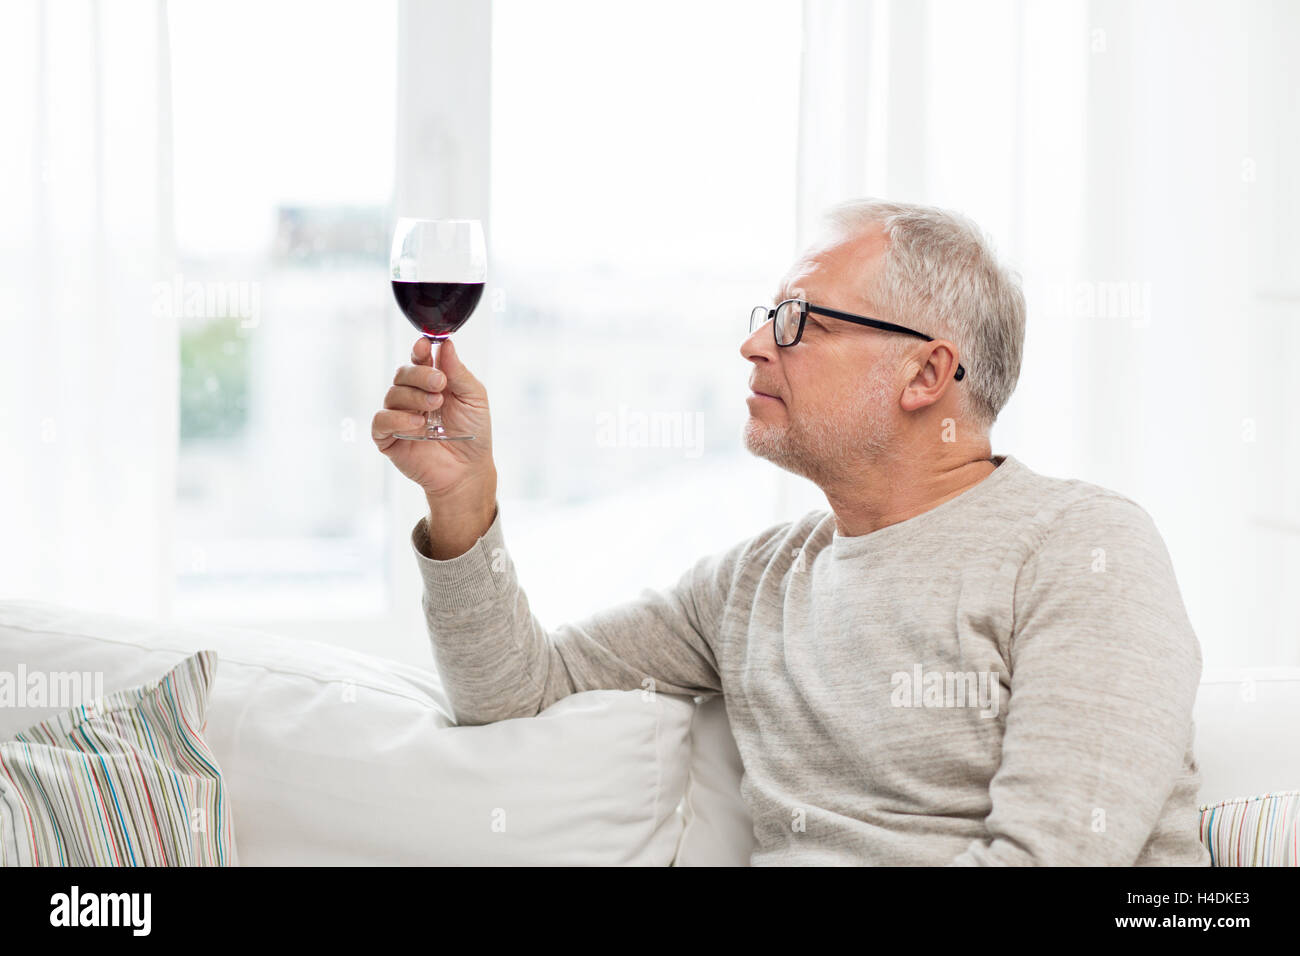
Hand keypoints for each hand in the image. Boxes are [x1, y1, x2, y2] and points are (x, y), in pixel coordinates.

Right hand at [372, 337, 494, 498]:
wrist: (468, 469)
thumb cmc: (473, 433)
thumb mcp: (474, 398)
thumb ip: (459, 372)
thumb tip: (445, 344)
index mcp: (432, 383)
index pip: (418, 360)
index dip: (419, 350)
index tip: (424, 345)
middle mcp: (413, 397)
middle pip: (403, 373)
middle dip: (421, 375)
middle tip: (440, 383)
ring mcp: (399, 416)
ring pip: (392, 394)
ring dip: (414, 397)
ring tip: (435, 405)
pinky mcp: (389, 437)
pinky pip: (381, 420)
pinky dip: (397, 418)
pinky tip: (417, 422)